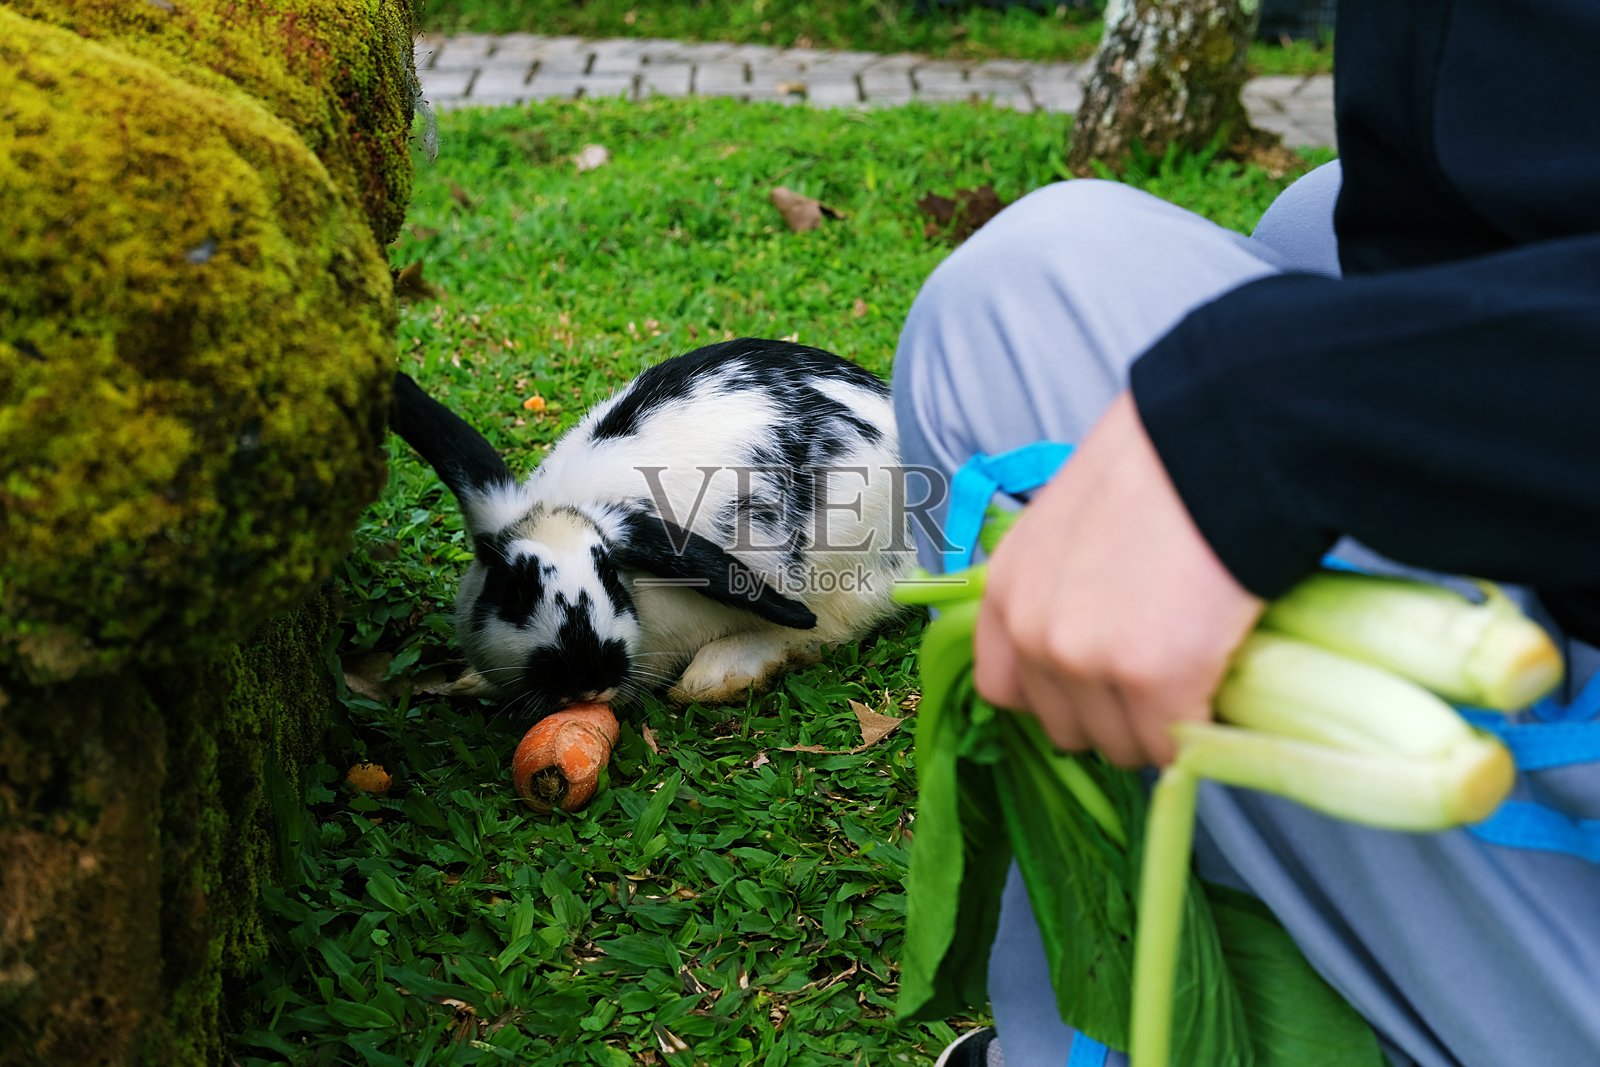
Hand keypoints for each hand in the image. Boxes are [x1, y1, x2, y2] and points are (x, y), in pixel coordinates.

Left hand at [973, 391, 1263, 766]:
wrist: (1213, 449)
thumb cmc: (1156, 473)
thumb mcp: (1066, 525)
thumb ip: (1056, 588)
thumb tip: (1090, 640)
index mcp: (1006, 594)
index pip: (1002, 690)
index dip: (1054, 695)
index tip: (1096, 681)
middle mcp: (1033, 635)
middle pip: (1066, 729)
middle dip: (1113, 715)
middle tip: (1162, 674)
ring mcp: (1086, 662)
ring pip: (1121, 747)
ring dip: (1158, 727)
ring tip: (1195, 675)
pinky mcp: (1152, 682)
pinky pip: (1171, 746)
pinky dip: (1198, 730)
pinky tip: (1219, 687)